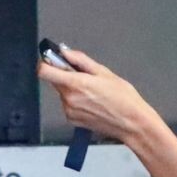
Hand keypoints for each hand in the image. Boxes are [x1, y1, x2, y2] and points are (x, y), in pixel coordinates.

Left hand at [36, 45, 152, 143]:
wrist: (132, 124)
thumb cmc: (124, 99)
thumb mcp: (104, 72)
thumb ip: (80, 60)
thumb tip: (65, 52)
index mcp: (75, 84)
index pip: (44, 71)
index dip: (46, 63)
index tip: (54, 60)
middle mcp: (69, 99)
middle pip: (54, 80)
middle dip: (65, 75)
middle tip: (84, 77)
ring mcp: (69, 111)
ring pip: (62, 93)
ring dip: (72, 90)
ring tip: (93, 94)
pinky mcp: (72, 120)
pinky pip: (68, 105)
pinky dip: (76, 102)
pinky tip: (92, 104)